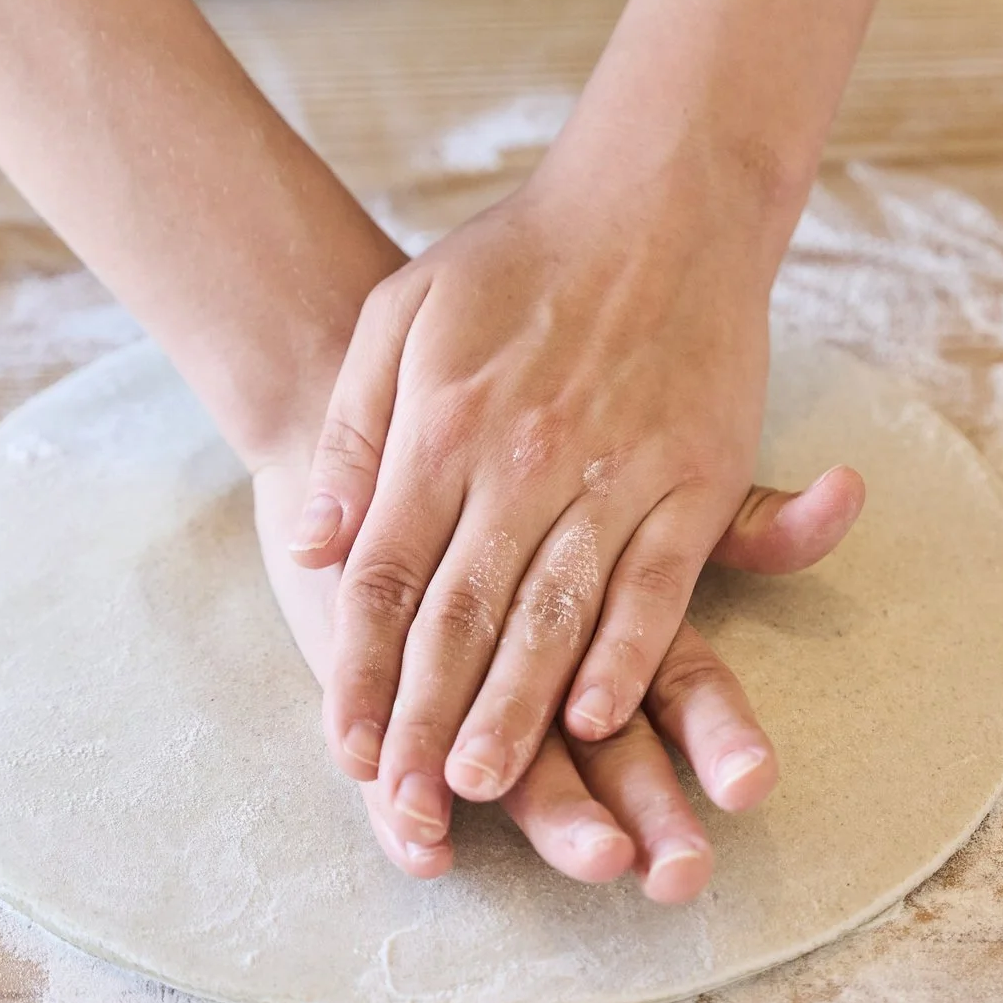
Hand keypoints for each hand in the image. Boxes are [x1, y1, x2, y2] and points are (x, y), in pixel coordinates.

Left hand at [286, 166, 863, 853]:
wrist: (657, 201)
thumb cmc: (515, 262)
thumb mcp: (397, 319)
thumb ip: (351, 433)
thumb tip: (308, 541)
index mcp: (443, 427)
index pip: (385, 574)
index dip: (359, 668)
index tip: (340, 746)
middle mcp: (522, 460)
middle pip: (462, 614)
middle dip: (424, 717)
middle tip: (398, 801)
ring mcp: (613, 473)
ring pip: (554, 614)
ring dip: (516, 709)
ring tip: (480, 784)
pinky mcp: (693, 479)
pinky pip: (655, 585)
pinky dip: (624, 655)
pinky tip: (598, 718)